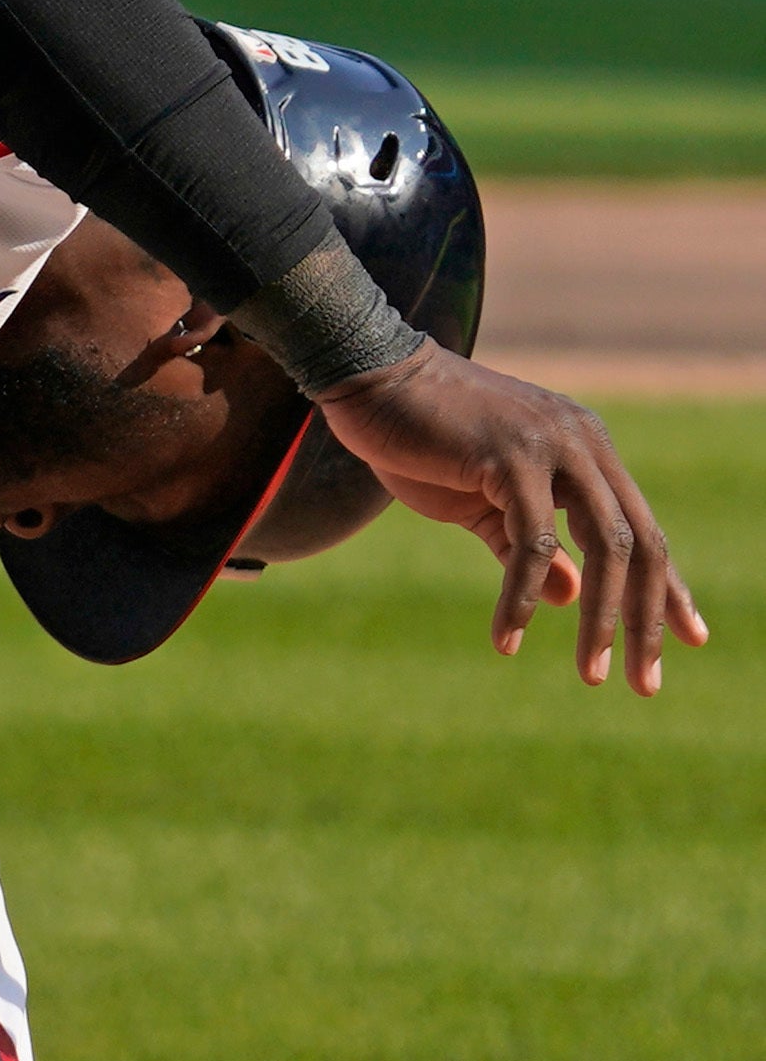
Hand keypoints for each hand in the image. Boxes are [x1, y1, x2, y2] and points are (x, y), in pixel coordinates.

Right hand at [312, 344, 706, 691]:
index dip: (668, 589)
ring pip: (604, 544)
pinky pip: (532, 540)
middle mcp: (586, 446)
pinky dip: (521, 595)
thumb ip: (523, 547)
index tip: (689, 639)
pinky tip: (508, 638)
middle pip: (640, 543)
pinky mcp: (512, 457)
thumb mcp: (480, 504)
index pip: (644, 530)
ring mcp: (555, 446)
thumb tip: (569, 596)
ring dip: (601, 618)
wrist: (370, 379)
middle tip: (644, 682)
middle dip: (647, 618)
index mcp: (587, 452)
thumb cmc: (421, 439)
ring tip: (592, 673)